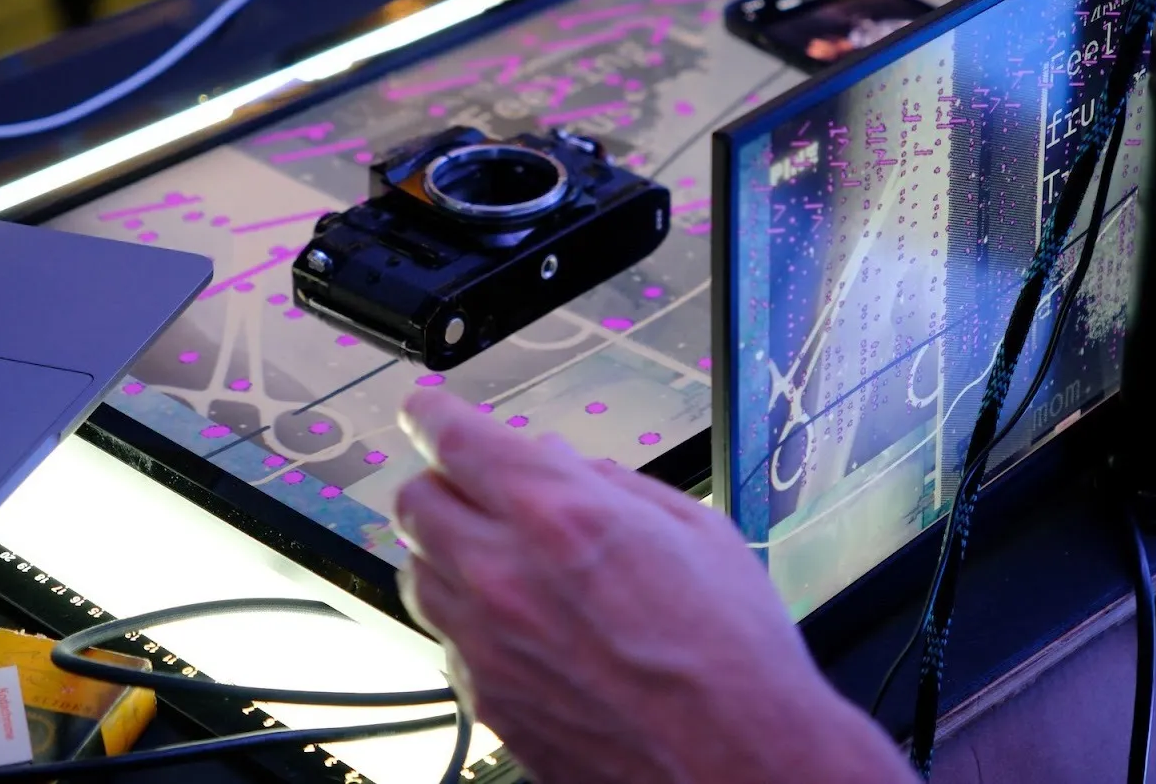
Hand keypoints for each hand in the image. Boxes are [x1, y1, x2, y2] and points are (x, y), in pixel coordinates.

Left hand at [394, 391, 913, 783]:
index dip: (433, 413)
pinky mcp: (487, 702)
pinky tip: (517, 620)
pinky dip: (467, 616)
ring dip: (445, 548)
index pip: (455, 439)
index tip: (426, 408)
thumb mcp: (695, 529)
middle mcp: (504, 576)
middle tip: (471, 482)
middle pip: (415, 502)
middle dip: (439, 479)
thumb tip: (562, 462)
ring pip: (416, 572)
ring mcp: (486, 646)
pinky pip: (445, 639)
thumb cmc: (734, 654)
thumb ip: (611, 484)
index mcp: (558, 514)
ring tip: (496, 551)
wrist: (740, 764)